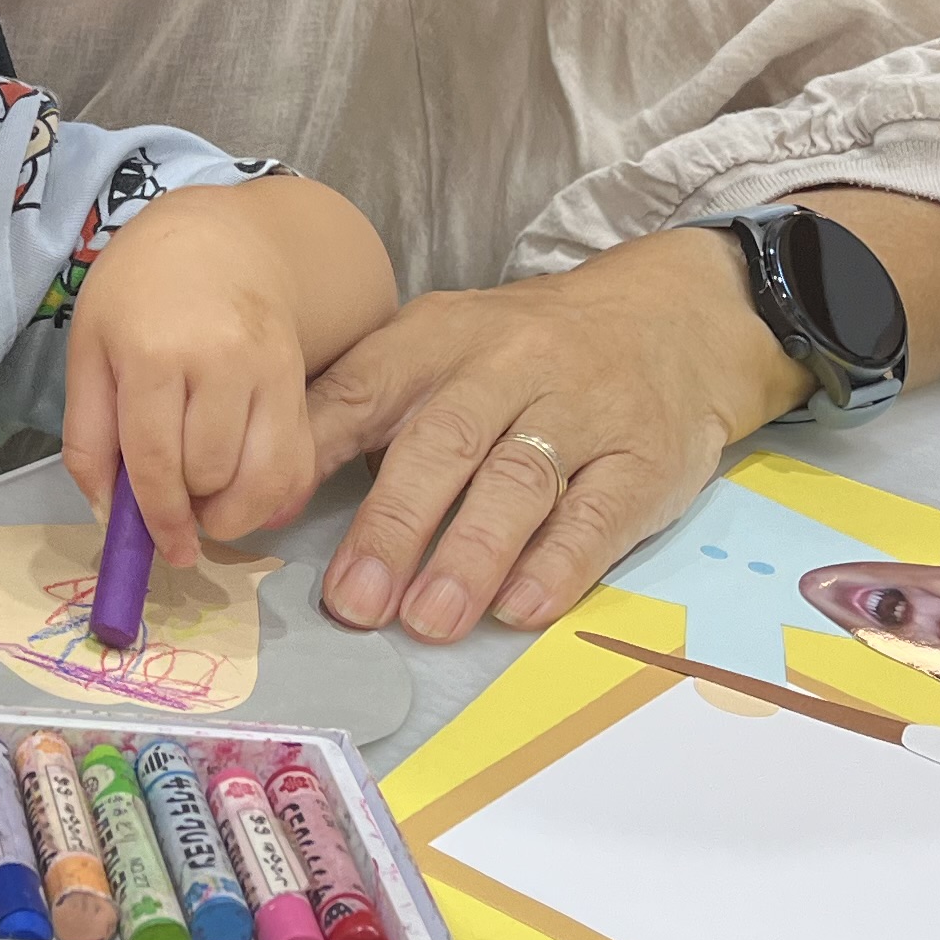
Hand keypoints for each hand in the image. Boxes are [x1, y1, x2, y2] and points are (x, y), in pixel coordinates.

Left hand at [58, 193, 325, 567]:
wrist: (220, 239)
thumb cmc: (140, 293)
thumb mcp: (88, 350)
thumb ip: (87, 436)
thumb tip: (110, 518)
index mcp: (151, 351)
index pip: (156, 460)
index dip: (158, 518)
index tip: (162, 549)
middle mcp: (219, 358)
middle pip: (211, 473)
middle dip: (190, 506)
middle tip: (176, 501)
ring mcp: (269, 367)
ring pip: (262, 476)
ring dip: (233, 508)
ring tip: (208, 497)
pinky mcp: (299, 379)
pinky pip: (298, 460)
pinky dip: (275, 494)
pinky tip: (246, 488)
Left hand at [307, 229, 806, 643]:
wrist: (670, 318)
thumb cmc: (526, 351)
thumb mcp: (442, 346)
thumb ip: (367, 405)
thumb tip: (273, 491)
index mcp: (441, 338)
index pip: (368, 388)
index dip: (317, 452)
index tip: (270, 516)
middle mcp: (509, 367)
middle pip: (445, 442)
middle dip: (395, 524)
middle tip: (355, 602)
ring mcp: (581, 412)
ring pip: (519, 482)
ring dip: (470, 555)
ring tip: (428, 620)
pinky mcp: (642, 459)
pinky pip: (598, 514)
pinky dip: (559, 564)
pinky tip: (520, 608)